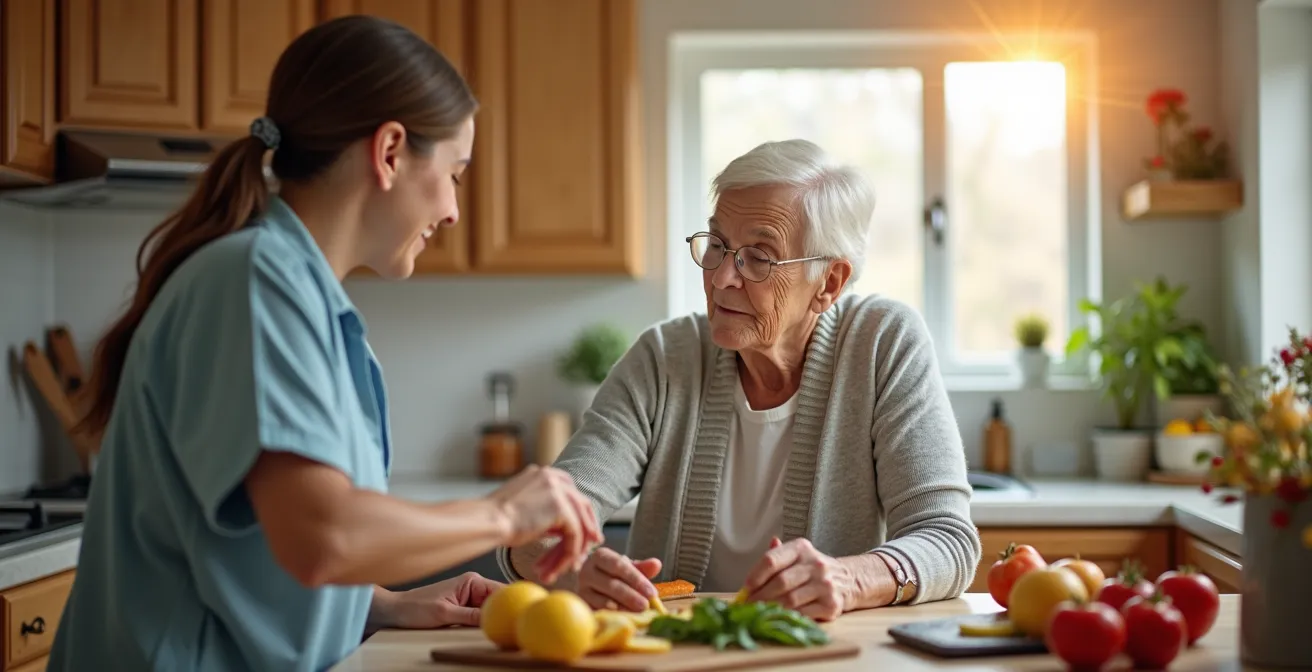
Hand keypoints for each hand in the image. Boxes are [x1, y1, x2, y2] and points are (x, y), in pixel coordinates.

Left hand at [377, 572, 504, 628]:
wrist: (395, 612)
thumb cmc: (414, 607)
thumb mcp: (445, 613)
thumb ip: (471, 616)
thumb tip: (494, 619)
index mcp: (472, 581)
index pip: (501, 590)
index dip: (512, 602)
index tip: (519, 615)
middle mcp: (474, 588)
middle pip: (499, 602)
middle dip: (505, 614)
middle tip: (512, 628)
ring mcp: (469, 599)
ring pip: (492, 611)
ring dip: (495, 620)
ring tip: (501, 631)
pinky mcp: (464, 610)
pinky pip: (481, 617)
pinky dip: (485, 625)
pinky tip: (488, 632)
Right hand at [488, 465, 603, 583]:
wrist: (487, 522)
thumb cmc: (496, 521)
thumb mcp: (525, 509)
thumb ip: (546, 511)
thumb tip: (561, 528)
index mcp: (545, 474)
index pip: (572, 494)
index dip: (581, 515)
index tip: (585, 533)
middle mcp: (554, 476)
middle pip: (582, 505)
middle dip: (588, 529)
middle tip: (590, 548)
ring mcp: (559, 489)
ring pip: (580, 523)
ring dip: (575, 549)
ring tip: (568, 568)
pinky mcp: (561, 507)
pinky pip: (574, 535)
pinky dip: (570, 553)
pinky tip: (561, 567)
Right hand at [576, 547, 660, 611]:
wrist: (592, 586)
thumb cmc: (613, 575)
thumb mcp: (628, 568)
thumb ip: (642, 567)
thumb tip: (656, 564)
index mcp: (600, 556)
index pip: (618, 565)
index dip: (636, 579)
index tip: (652, 593)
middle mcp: (587, 571)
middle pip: (610, 583)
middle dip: (630, 595)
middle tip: (645, 606)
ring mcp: (581, 589)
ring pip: (602, 599)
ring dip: (622, 607)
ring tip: (637, 613)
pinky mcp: (581, 605)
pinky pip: (596, 611)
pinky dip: (611, 615)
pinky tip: (623, 618)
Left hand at [741, 537, 855, 621]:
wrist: (848, 580)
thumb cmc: (812, 570)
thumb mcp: (796, 556)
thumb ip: (776, 558)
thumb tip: (759, 562)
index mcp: (801, 548)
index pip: (771, 560)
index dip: (755, 575)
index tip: (745, 588)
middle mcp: (815, 564)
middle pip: (780, 582)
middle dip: (760, 596)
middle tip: (748, 605)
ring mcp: (825, 585)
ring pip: (790, 600)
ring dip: (771, 608)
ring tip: (760, 613)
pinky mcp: (831, 604)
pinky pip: (803, 614)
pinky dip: (787, 617)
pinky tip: (779, 617)